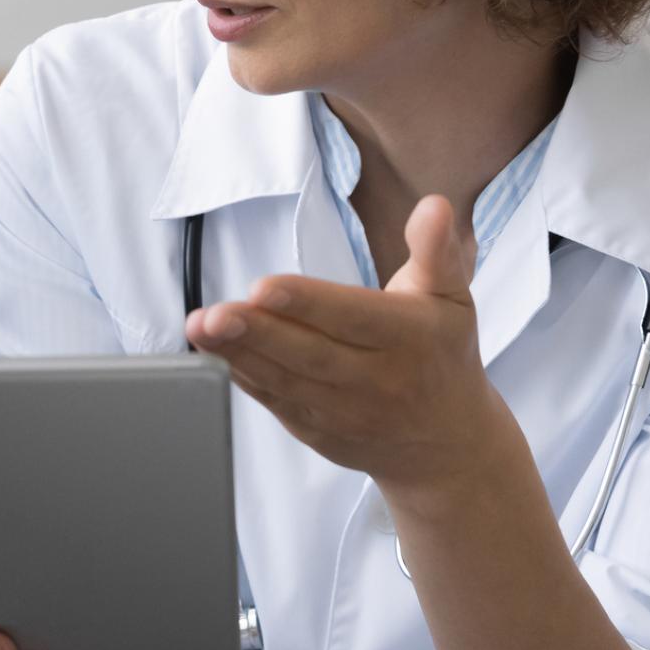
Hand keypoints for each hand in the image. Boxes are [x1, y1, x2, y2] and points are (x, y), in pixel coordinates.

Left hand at [184, 193, 522, 497]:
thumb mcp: (450, 297)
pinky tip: (208, 352)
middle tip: (216, 314)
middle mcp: (376, 380)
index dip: (307, 304)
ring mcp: (344, 412)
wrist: (448, 443)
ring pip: (284, 381)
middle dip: (259, 333)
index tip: (264, 288)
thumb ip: (434, 250)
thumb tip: (434, 206)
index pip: (353, 319)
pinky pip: (274, 402)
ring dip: (236, 354)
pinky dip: (241, 377)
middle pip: (310, 355)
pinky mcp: (317, 431)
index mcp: (408, 339)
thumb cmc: (441, 353)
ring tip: (199, 327)